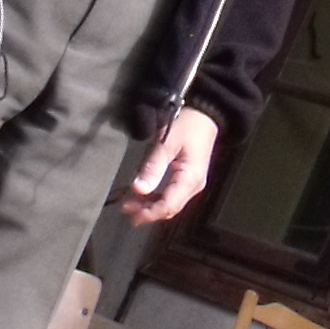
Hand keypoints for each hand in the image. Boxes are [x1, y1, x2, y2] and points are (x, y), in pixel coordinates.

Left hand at [118, 107, 220, 222]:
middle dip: (147, 212)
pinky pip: (171, 195)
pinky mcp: (187, 179)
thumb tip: (139, 189)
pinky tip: (143, 196)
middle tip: (125, 209)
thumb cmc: (188, 126)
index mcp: (190, 178)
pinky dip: (156, 198)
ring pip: (169, 203)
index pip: (168, 205)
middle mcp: (193, 185)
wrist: (204, 115)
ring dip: (149, 206)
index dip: (148, 213)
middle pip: (169, 207)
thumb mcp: (166, 143)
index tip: (130, 213)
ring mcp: (191, 184)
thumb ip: (152, 167)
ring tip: (130, 204)